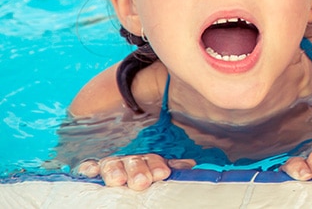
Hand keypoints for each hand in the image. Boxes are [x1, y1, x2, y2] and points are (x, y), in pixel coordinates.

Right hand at [75, 154, 193, 189]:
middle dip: (138, 171)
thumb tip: (190, 164)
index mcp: (147, 160)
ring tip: (118, 180)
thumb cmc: (144, 176)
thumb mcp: (158, 171)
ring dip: (115, 170)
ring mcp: (110, 164)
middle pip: (134, 162)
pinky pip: (88, 166)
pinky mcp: (91, 168)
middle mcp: (129, 160)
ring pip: (112, 164)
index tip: (163, 174)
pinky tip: (92, 170)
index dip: (157, 166)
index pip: (153, 160)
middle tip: (141, 183)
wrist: (120, 178)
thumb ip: (171, 167)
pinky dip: (89, 167)